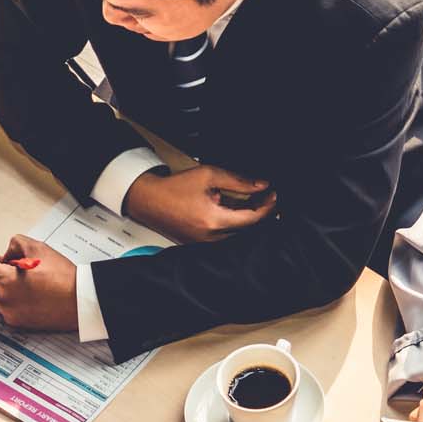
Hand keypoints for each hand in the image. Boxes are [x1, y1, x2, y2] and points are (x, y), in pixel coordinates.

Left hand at [0, 235, 79, 330]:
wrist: (80, 301)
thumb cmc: (62, 276)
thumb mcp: (38, 247)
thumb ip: (15, 245)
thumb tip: (7, 256)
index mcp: (5, 281)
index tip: (4, 261)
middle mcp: (3, 301)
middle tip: (14, 271)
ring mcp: (10, 314)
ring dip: (1, 288)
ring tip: (24, 283)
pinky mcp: (18, 323)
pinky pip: (6, 309)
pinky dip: (12, 301)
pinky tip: (31, 295)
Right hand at [123, 164, 277, 243]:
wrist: (149, 200)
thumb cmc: (175, 188)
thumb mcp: (209, 175)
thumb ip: (238, 180)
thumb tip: (261, 185)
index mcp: (214, 221)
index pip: (252, 219)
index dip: (267, 207)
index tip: (273, 196)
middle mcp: (210, 238)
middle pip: (246, 229)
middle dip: (258, 213)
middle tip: (264, 197)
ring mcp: (204, 244)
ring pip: (236, 235)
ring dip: (245, 220)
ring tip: (248, 202)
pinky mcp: (198, 245)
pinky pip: (223, 237)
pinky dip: (231, 225)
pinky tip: (231, 212)